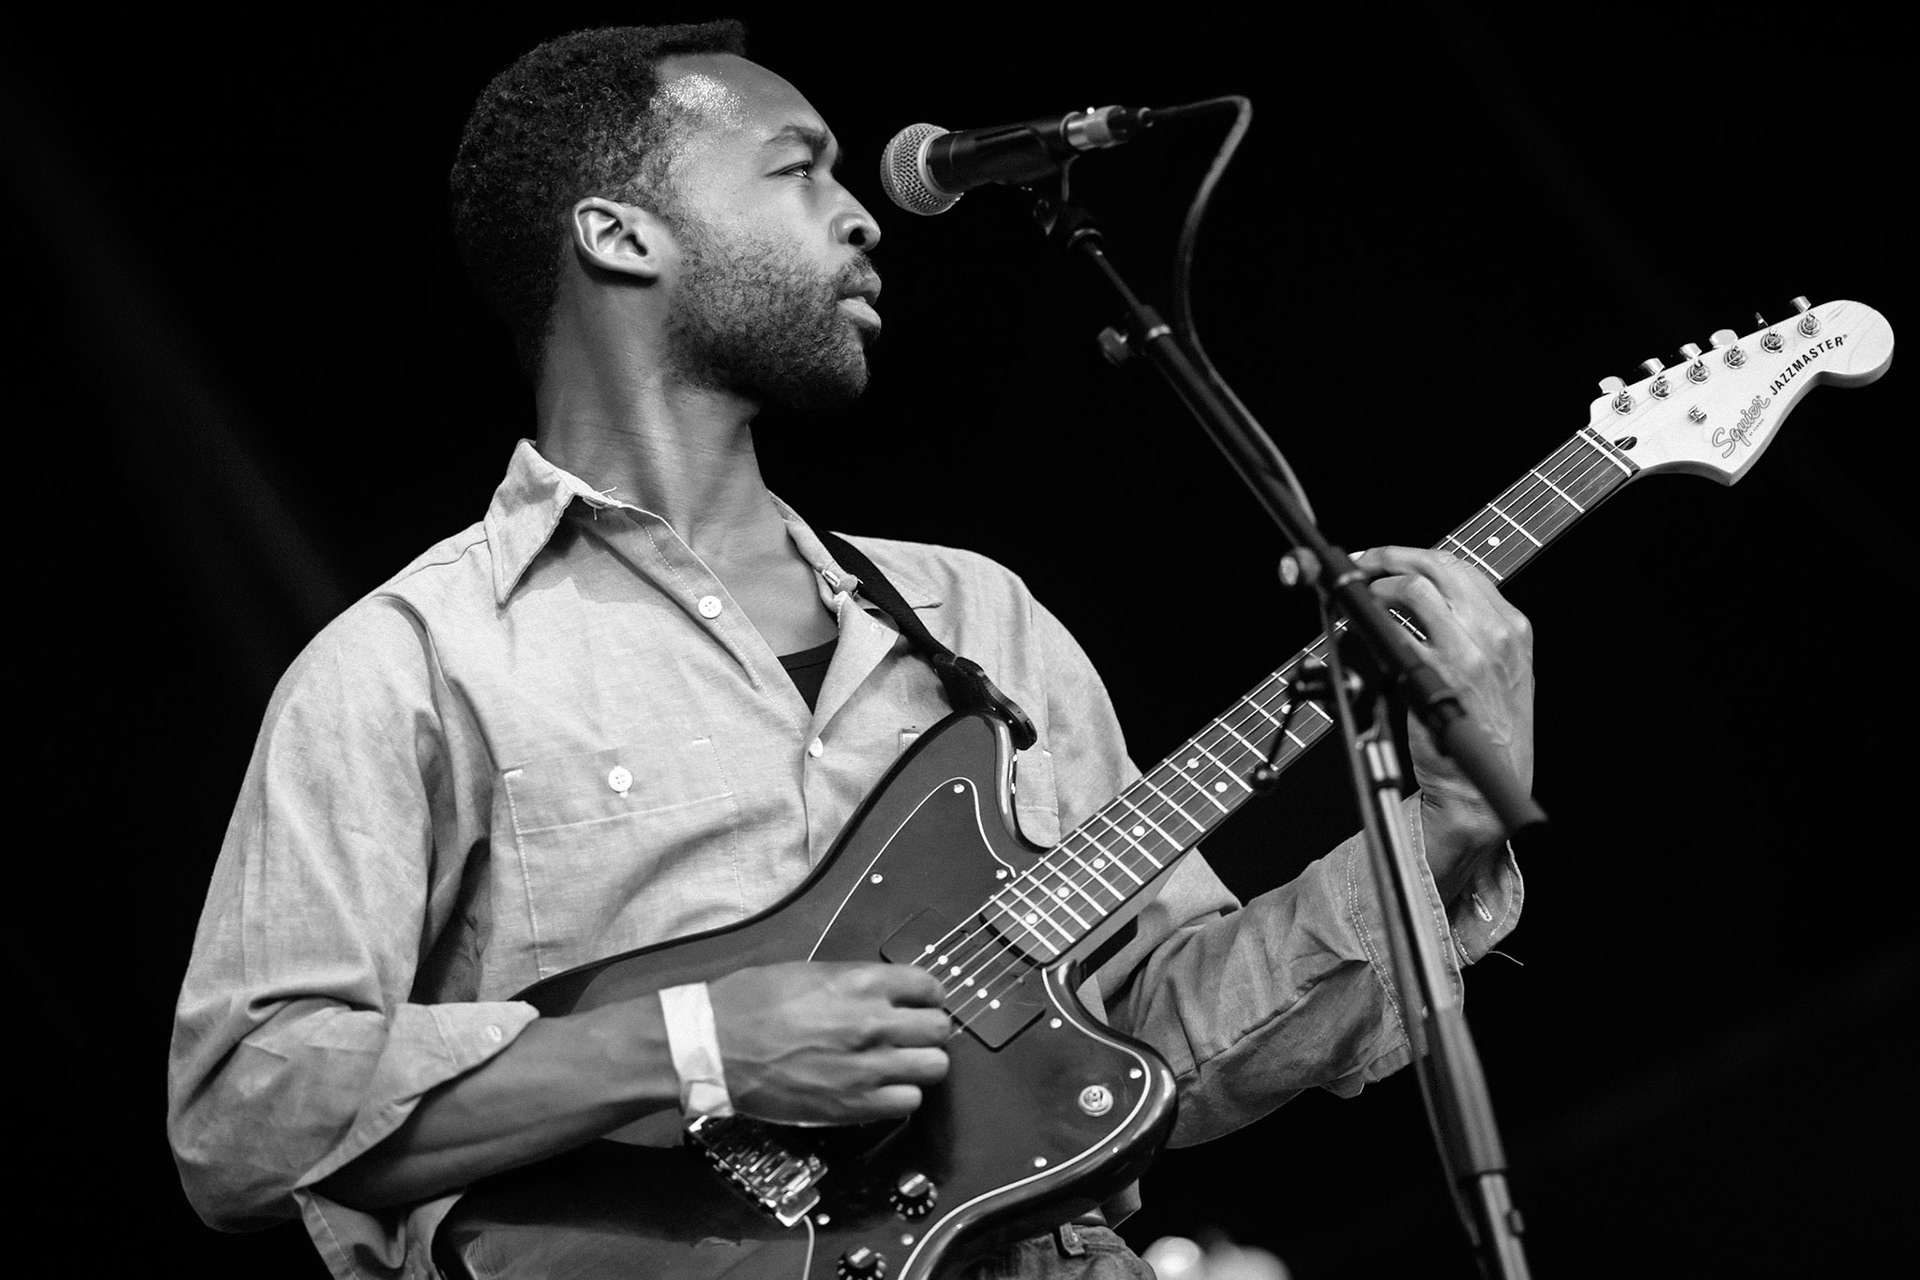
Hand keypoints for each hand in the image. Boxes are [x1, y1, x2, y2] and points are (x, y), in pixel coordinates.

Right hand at [706, 962, 950, 1124]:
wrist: (714, 1046)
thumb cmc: (749, 1004)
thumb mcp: (808, 972)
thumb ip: (854, 983)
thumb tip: (882, 993)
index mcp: (861, 983)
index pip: (930, 986)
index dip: (927, 996)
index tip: (920, 1004)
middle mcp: (874, 1023)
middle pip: (940, 1028)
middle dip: (928, 1031)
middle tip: (911, 1036)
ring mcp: (868, 1067)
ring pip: (935, 1068)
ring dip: (920, 1065)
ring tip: (900, 1065)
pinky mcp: (854, 1105)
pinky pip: (909, 1102)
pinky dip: (901, 1096)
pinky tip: (881, 1090)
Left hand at [1354, 546, 1534, 891]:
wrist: (1480, 787)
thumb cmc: (1483, 735)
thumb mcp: (1496, 672)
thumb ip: (1468, 632)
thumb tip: (1416, 600)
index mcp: (1513, 627)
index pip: (1461, 569)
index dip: (1416, 557)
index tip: (1388, 559)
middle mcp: (1496, 632)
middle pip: (1438, 565)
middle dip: (1390, 556)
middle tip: (1362, 563)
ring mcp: (1467, 651)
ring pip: (1414, 587)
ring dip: (1378, 585)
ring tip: (1361, 596)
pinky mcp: (1434, 673)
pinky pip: (1395, 629)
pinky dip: (1370, 620)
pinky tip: (1358, 627)